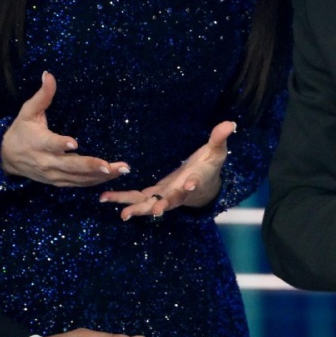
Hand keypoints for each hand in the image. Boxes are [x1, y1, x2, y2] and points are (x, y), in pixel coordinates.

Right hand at [1, 72, 128, 186]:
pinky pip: (79, 184)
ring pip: (78, 178)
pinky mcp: (59, 182)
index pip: (50, 144)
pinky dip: (96, 182)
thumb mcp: (27, 112)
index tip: (74, 143)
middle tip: (110, 166)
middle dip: (91, 166)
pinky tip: (113, 175)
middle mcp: (46, 161)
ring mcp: (53, 175)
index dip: (61, 144)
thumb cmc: (21, 131)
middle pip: (70, 166)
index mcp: (38, 142)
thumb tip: (49, 74)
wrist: (7, 158)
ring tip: (122, 170)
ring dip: (101, 176)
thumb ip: (42, 96)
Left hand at [100, 121, 234, 220]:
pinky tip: (105, 198)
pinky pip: (136, 198)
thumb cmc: (209, 167)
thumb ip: (219, 139)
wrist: (204, 187)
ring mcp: (164, 196)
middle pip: (170, 201)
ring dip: (135, 207)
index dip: (192, 184)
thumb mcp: (216, 151)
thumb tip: (230, 123)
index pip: (194, 183)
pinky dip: (122, 199)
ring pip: (149, 204)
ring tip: (122, 213)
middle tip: (155, 211)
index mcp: (194, 181)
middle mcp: (178, 193)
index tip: (189, 184)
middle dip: (162, 206)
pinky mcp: (154, 194)